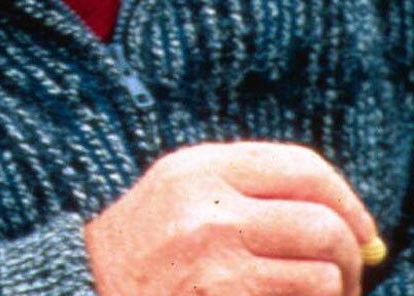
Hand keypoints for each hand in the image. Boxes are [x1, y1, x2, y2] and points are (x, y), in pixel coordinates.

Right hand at [86, 142, 380, 295]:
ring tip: (311, 293)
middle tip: (344, 272)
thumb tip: (347, 215)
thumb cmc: (147, 243)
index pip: (303, 167)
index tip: (361, 227)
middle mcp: (207, 209)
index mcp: (198, 167)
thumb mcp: (182, 190)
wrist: (88, 283)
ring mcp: (216, 263)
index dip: (346, 198)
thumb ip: (250, 185)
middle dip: (349, 255)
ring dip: (332, 291)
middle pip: (324, 225)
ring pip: (323, 274)